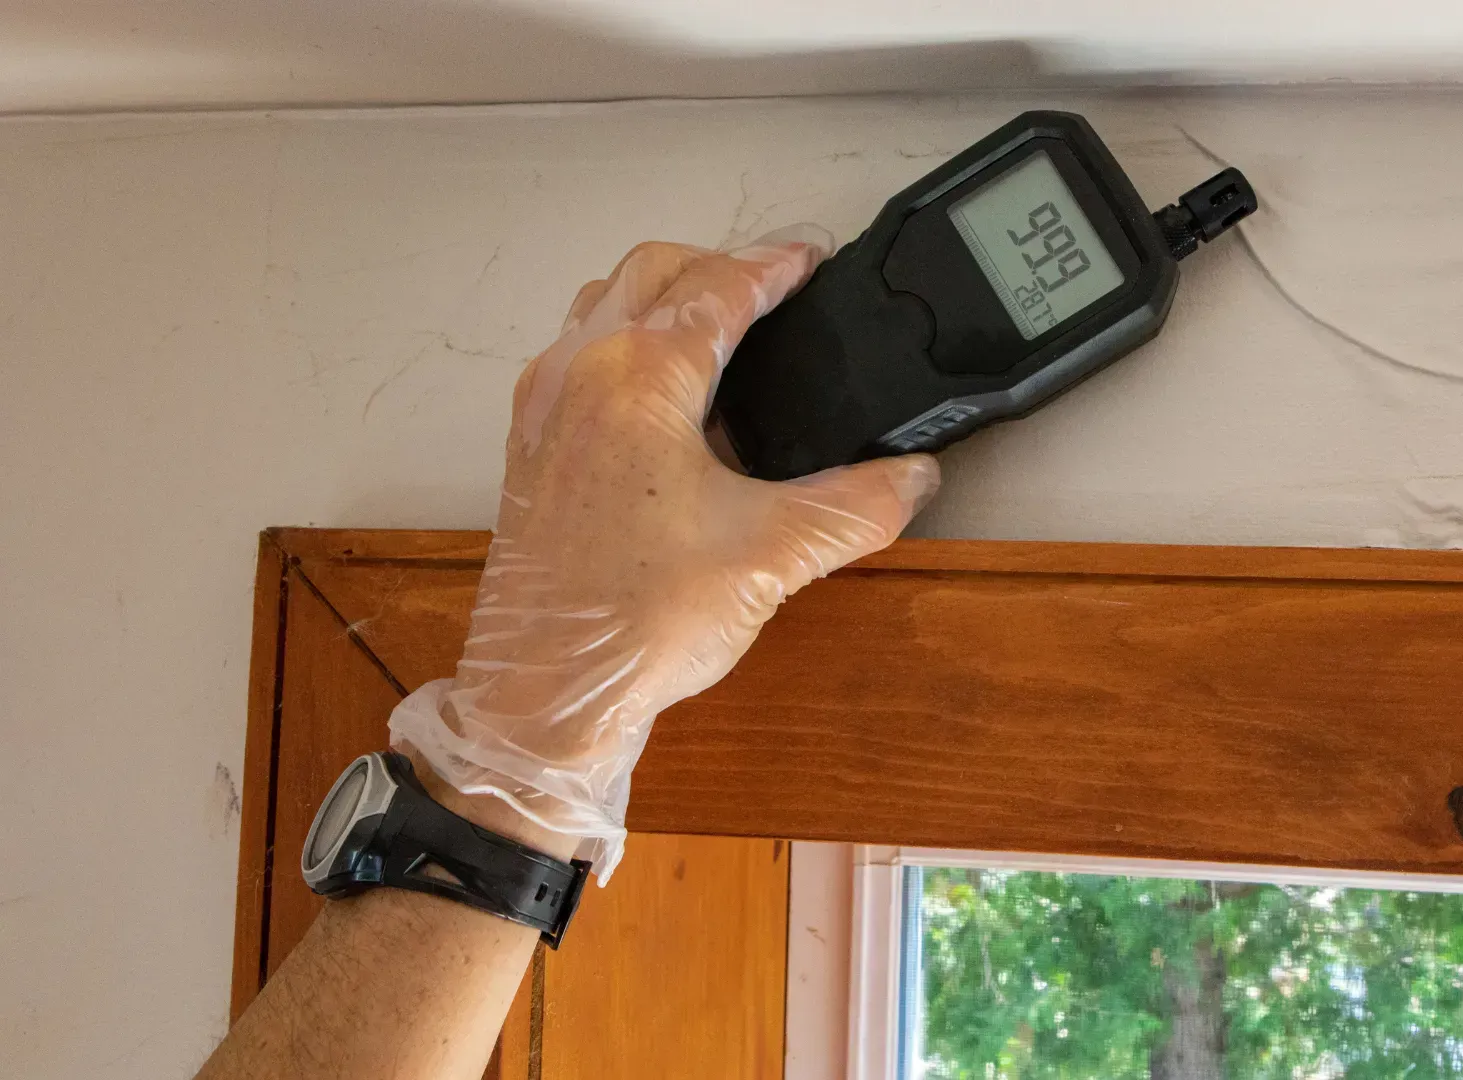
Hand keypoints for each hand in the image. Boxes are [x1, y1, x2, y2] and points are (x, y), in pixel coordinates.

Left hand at [390, 229, 940, 877]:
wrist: (545, 694)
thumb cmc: (637, 621)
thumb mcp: (772, 556)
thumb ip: (856, 506)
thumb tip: (913, 477)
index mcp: (637, 378)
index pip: (719, 287)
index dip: (776, 266)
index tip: (811, 260)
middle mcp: (579, 373)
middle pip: (651, 271)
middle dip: (718, 266)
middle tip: (775, 288)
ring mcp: (545, 409)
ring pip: (603, 304)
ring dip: (663, 299)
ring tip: (723, 333)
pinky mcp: (530, 450)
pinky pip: (577, 355)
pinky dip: (625, 344)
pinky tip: (668, 402)